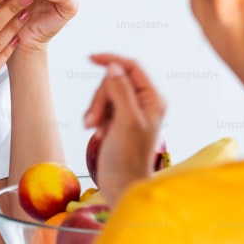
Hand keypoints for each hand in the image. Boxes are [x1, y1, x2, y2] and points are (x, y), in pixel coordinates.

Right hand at [82, 53, 166, 205]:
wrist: (121, 185)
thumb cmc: (128, 158)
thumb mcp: (126, 121)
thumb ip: (121, 90)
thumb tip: (114, 66)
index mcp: (153, 99)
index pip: (133, 67)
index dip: (112, 60)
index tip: (90, 58)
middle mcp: (143, 102)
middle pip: (114, 80)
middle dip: (100, 98)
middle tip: (94, 121)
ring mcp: (130, 112)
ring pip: (105, 94)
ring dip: (95, 110)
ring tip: (93, 129)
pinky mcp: (117, 121)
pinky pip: (101, 107)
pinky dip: (95, 117)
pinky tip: (96, 132)